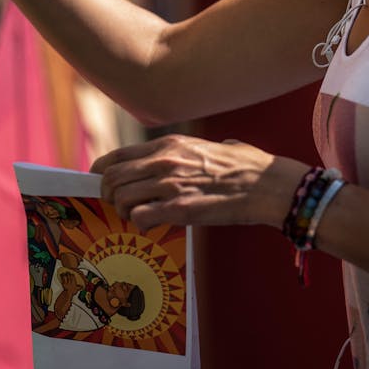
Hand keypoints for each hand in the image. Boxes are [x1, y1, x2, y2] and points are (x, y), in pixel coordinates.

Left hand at [91, 134, 309, 231]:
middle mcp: (164, 161)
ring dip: (125, 212)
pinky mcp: (180, 209)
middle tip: (121, 205)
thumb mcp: (213, 145)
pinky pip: (140, 217)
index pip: (117, 156)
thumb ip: (194, 151)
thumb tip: (202, 152)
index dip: (101, 173)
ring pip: (121, 199)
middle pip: (111, 179)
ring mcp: (171, 185)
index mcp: (170, 144)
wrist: (267, 184)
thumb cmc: (248, 166)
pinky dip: (141, 224)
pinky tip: (154, 224)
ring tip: (140, 216)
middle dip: (109, 196)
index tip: (102, 183)